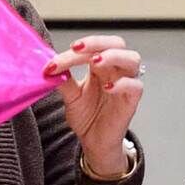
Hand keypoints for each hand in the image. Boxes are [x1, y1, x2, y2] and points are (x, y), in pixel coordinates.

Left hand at [43, 35, 142, 177]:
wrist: (95, 142)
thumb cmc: (88, 117)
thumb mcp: (70, 96)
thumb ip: (64, 81)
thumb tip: (49, 67)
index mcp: (99, 66)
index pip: (91, 48)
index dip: (73, 52)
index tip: (54, 62)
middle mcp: (115, 70)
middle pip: (116, 43)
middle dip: (97, 42)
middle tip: (77, 48)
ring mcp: (126, 83)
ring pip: (132, 59)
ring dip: (113, 56)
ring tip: (95, 61)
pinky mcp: (132, 100)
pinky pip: (135, 86)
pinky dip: (123, 83)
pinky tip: (108, 88)